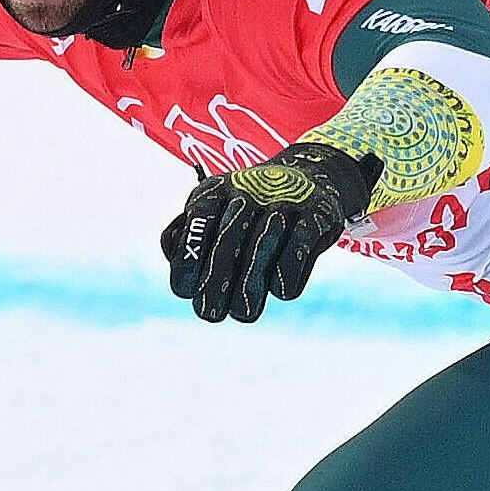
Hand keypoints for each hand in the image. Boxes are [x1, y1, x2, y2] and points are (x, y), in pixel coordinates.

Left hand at [161, 142, 378, 323]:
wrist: (310, 176)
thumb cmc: (249, 209)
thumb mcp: (214, 209)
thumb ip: (187, 232)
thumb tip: (173, 256)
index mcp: (217, 190)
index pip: (198, 222)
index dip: (188, 259)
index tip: (182, 291)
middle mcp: (249, 191)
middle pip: (228, 239)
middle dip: (215, 281)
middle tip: (208, 313)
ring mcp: (284, 201)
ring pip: (263, 245)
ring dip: (251, 283)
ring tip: (244, 314)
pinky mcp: (316, 213)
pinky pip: (300, 245)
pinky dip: (289, 271)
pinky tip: (281, 292)